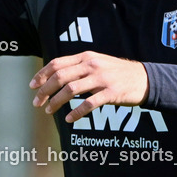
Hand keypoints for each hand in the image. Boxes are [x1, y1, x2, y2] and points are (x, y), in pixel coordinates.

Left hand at [30, 52, 148, 122]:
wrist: (144, 79)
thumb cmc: (116, 74)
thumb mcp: (97, 63)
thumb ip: (78, 67)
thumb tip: (54, 76)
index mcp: (86, 57)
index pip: (57, 63)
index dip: (42, 75)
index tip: (32, 87)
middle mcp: (92, 65)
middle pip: (60, 77)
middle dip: (45, 91)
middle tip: (37, 103)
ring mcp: (102, 79)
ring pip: (71, 90)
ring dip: (56, 102)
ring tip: (49, 111)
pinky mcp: (111, 93)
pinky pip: (89, 104)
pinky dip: (76, 112)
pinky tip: (69, 119)